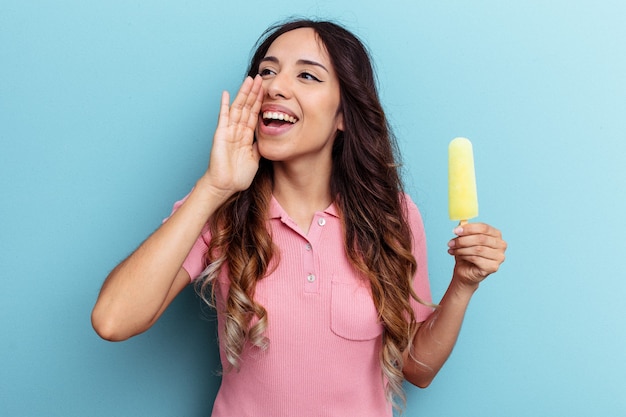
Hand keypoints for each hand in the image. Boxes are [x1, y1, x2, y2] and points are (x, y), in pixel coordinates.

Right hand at [201, 75, 263, 198]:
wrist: (226, 186)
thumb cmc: (238, 176)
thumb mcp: (255, 159)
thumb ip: (259, 146)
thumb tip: (267, 137)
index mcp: (246, 136)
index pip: (254, 114)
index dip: (260, 101)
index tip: (266, 89)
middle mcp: (237, 131)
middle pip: (247, 107)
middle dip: (254, 92)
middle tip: (260, 77)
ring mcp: (228, 131)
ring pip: (238, 108)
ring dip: (244, 94)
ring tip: (249, 80)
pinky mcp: (220, 134)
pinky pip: (223, 117)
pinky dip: (224, 105)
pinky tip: (226, 93)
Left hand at [447, 222, 506, 287]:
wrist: (465, 271)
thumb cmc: (467, 253)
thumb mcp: (465, 238)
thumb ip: (465, 229)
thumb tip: (461, 223)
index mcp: (496, 234)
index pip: (484, 227)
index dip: (468, 228)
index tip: (455, 231)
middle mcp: (501, 245)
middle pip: (481, 238)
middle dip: (462, 240)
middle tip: (450, 243)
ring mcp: (499, 257)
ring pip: (478, 249)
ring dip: (461, 249)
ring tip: (452, 249)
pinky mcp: (493, 267)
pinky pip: (476, 259)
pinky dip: (465, 256)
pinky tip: (459, 256)